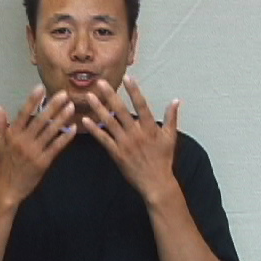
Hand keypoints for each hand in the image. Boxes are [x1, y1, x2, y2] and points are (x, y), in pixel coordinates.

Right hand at [0, 86, 75, 204]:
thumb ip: (0, 124)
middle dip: (53, 106)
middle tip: (64, 94)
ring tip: (71, 106)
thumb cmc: (3, 165)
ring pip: (50, 131)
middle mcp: (23, 141)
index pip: (24, 113)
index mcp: (12, 134)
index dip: (33, 100)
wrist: (7, 189)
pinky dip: (65, 137)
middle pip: (40, 120)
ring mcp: (34, 152)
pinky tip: (73, 128)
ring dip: (62, 118)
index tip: (41, 88)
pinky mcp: (43, 162)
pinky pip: (56, 147)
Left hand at [82, 75, 179, 199]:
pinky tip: (85, 120)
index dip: (134, 91)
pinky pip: (103, 139)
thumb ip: (171, 117)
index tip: (127, 77)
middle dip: (110, 95)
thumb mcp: (170, 137)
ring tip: (89, 96)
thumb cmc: (163, 159)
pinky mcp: (117, 153)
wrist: (156, 182)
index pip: (141, 105)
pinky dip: (94, 129)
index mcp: (150, 128)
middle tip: (100, 83)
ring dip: (98, 108)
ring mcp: (125, 144)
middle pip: (121, 111)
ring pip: (109, 122)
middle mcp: (136, 134)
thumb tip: (175, 100)